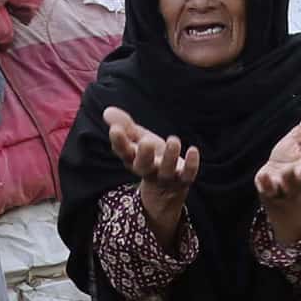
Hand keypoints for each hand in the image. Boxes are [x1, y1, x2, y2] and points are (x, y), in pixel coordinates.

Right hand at [104, 107, 200, 240]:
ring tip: (173, 140)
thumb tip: (107, 111)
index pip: (123, 152)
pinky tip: (193, 150)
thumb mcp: (137, 140)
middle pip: (143, 165)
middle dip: (144, 155)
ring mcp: (166, 176)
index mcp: (133, 160)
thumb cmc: (150, 157)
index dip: (119, 142)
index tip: (115, 129)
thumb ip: (125, 126)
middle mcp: (148, 170)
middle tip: (146, 141)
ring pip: (166, 170)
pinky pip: (187, 174)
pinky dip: (191, 164)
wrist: (166, 189)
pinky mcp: (182, 180)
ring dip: (170, 156)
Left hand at [255, 104, 300, 242]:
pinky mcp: (271, 190)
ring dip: (289, 179)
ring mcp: (287, 185)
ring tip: (287, 172)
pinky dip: (267, 184)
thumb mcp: (298, 140)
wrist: (273, 185)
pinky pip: (270, 189)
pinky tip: (264, 176)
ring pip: (292, 185)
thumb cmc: (288, 161)